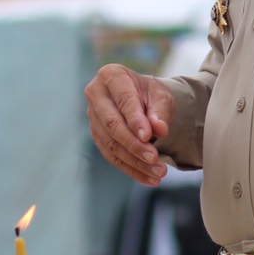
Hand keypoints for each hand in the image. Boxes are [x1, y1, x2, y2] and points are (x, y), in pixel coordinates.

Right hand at [84, 63, 174, 184]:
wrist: (142, 99)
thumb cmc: (150, 93)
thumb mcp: (161, 95)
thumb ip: (159, 111)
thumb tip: (159, 129)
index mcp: (111, 76)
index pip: (124, 100)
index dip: (135, 120)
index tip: (149, 136)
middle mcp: (96, 95)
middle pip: (113, 124)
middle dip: (134, 145)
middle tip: (154, 159)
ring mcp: (93, 117)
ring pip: (112, 144)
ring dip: (135, 161)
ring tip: (158, 173)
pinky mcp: (97, 136)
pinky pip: (112, 156)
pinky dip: (131, 169)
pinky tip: (149, 178)